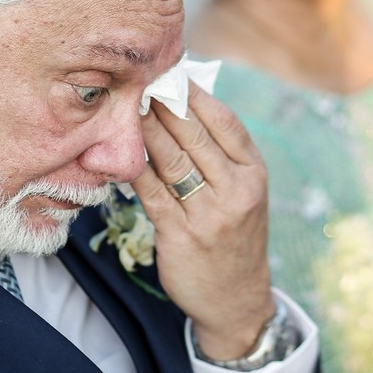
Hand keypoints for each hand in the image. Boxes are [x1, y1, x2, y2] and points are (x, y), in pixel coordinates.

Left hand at [131, 84, 273, 359]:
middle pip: (194, 135)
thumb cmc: (234, 236)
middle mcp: (236, 191)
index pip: (224, 121)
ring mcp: (209, 214)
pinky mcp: (181, 235)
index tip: (170, 72)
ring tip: (125, 107)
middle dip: (163, 104)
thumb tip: (185, 102)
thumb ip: (221, 155)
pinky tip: (118, 152)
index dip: (195, 94)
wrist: (237, 300)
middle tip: (138, 80)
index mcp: (253, 173)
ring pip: (170, 159)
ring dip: (145, 130)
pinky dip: (133, 168)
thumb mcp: (243, 193)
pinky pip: (151, 192)